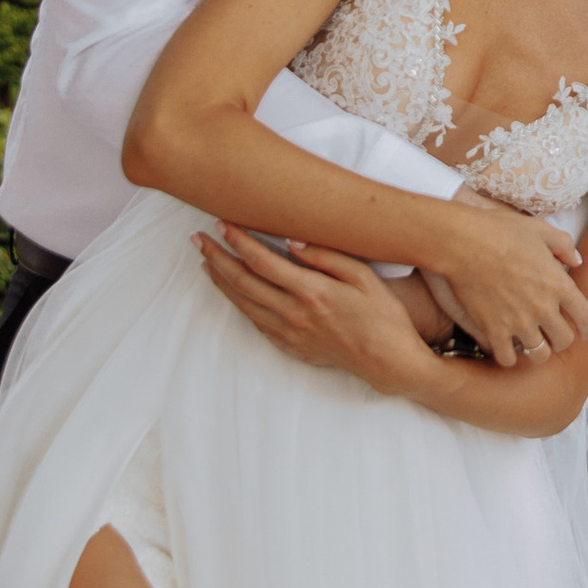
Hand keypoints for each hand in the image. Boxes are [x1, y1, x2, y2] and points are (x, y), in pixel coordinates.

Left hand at [197, 229, 439, 395]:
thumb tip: (292, 242)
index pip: (262, 261)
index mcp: (312, 292)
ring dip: (220, 281)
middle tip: (198, 239)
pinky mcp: (290, 347)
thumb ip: (327, 257)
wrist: (388, 363)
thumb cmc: (383, 317)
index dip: (238, 241)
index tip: (222, 223)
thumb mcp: (364, 277)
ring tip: (205, 262)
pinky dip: (238, 303)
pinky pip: (256, 322)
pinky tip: (232, 292)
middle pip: (242, 282)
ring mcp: (289, 333)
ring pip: (243, 304)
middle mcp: (293, 314)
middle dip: (216, 257)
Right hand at [429, 201, 587, 368]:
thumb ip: (563, 245)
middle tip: (552, 335)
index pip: (585, 317)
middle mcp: (542, 308)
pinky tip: (505, 346)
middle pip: (564, 341)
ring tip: (530, 344)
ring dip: (537, 350)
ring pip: (539, 355)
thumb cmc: (500, 231)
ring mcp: (518, 322)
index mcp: (558, 284)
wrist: (463, 243)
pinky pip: (507, 359)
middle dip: (561, 340)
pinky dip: (508, 356)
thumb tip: (576, 261)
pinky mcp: (493, 330)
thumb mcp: (540, 229)